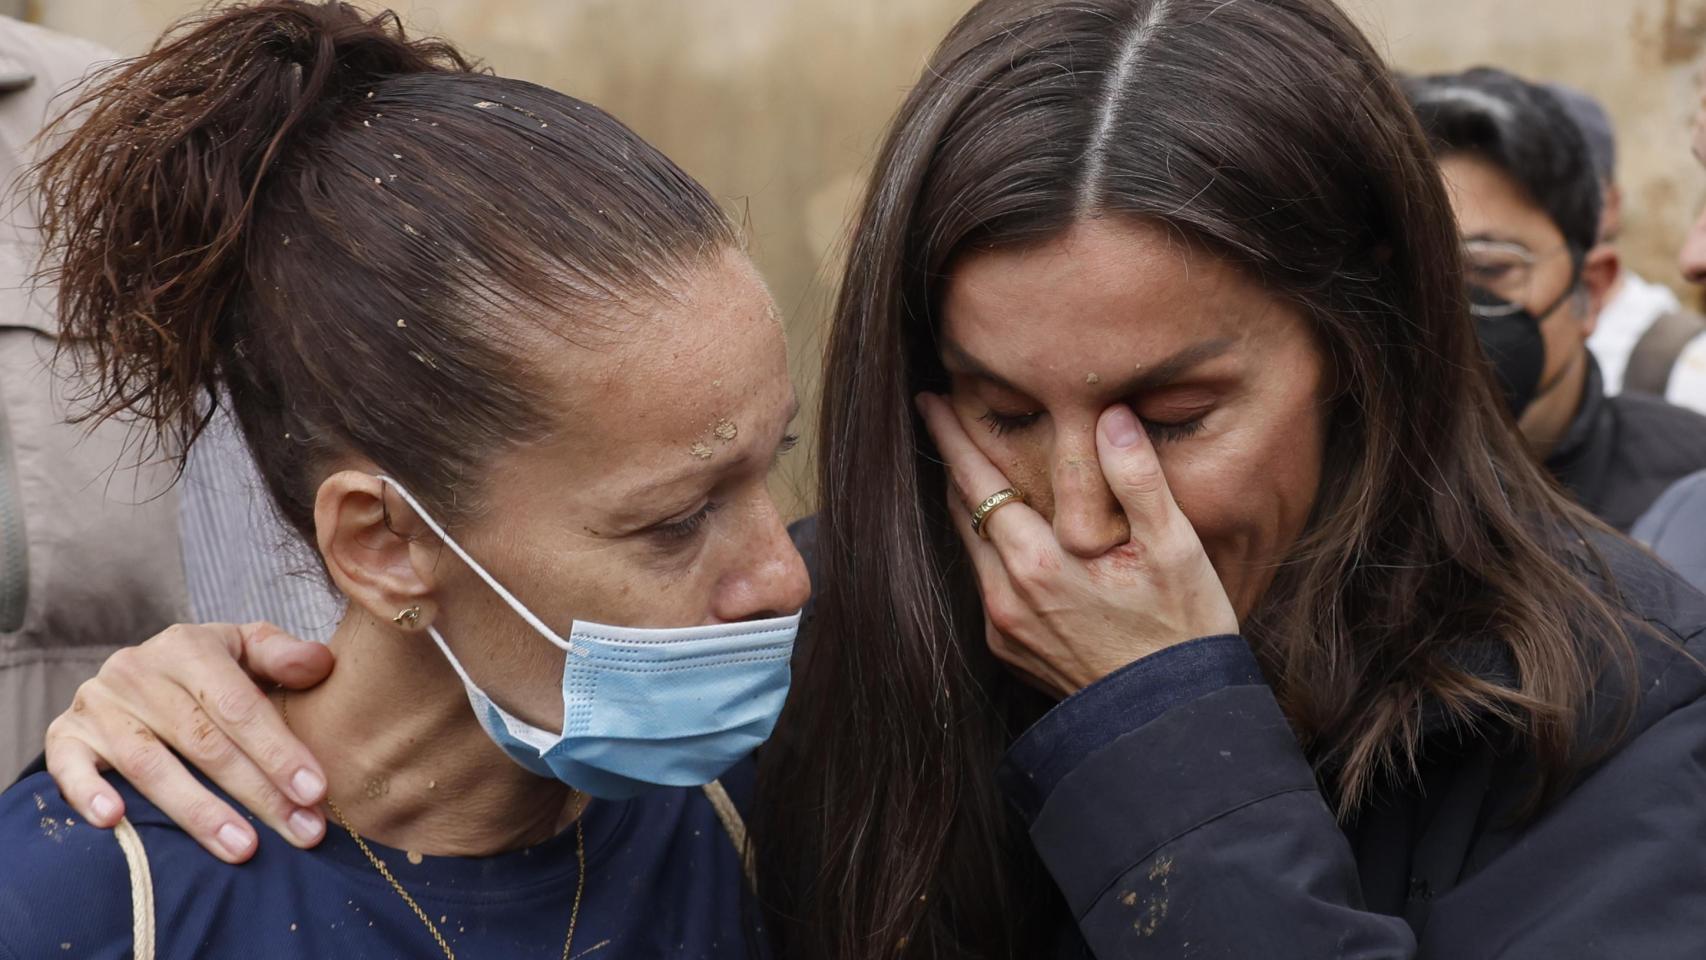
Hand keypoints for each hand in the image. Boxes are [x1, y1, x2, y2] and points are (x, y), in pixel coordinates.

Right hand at [44, 621, 334, 861]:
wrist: (136, 675)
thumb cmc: (208, 671)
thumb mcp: (245, 650)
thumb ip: (282, 655)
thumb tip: (321, 663)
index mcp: (188, 647)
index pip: (239, 705)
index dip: (279, 750)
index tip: (316, 791)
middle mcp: (137, 672)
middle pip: (203, 741)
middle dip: (257, 792)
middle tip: (300, 831)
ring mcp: (98, 705)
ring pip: (150, 764)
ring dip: (198, 811)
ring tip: (243, 848)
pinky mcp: (65, 735)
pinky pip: (69, 767)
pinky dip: (89, 793)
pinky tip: (116, 821)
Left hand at [916, 394, 1238, 696]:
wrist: (1169, 720)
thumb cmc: (1181, 631)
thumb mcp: (1175, 548)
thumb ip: (1138, 478)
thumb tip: (1112, 416)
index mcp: (1038, 563)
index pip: (978, 482)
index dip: (952, 438)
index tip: (930, 401)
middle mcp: (1005, 595)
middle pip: (963, 511)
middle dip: (953, 462)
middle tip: (944, 418)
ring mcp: (1002, 627)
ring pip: (971, 548)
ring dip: (969, 505)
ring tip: (972, 466)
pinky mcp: (1008, 648)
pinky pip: (985, 583)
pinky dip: (989, 549)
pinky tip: (1006, 532)